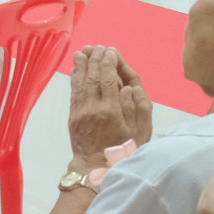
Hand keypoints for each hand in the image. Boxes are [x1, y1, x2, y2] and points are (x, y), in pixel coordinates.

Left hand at [66, 45, 151, 168]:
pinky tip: (76, 68)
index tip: (110, 51)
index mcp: (111, 110)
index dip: (109, 63)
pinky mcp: (73, 115)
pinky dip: (75, 78)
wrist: (96, 167)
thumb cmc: (124, 150)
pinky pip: (74, 92)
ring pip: (80, 82)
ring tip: (83, 51)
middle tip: (97, 47)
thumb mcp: (140, 132)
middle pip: (93, 77)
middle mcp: (93, 107)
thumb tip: (131, 87)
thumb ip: (138, 108)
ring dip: (81, 65)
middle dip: (95, 60)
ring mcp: (80, 111)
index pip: (109, 79)